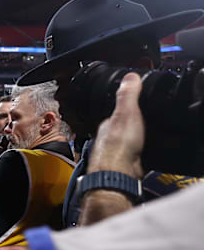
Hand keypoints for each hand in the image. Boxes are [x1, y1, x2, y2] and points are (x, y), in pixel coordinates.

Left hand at [80, 73, 143, 223]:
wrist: (118, 173)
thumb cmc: (118, 145)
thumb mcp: (126, 113)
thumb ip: (128, 95)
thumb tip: (130, 76)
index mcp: (107, 125)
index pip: (115, 113)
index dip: (125, 109)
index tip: (133, 106)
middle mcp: (106, 139)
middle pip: (118, 129)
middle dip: (128, 126)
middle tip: (140, 122)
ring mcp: (113, 154)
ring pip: (123, 144)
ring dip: (131, 141)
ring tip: (142, 137)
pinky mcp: (122, 166)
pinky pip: (130, 157)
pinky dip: (136, 154)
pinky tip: (142, 154)